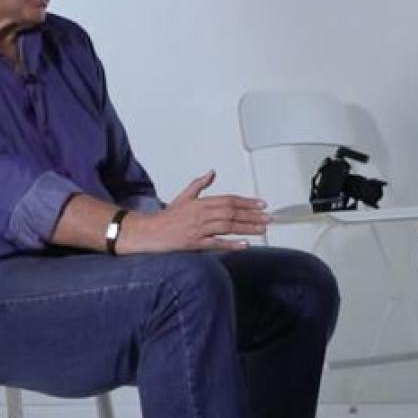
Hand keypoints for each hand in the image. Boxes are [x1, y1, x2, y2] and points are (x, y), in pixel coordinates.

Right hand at [118, 171, 269, 252]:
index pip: (229, 200)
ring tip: (262, 229)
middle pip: (231, 213)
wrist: (148, 232)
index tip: (262, 204)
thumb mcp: (184, 197)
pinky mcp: (194, 243)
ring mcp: (198, 229)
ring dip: (246, 228)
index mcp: (201, 203)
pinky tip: (244, 245)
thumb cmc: (167, 217)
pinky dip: (230, 244)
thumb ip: (200, 184)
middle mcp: (201, 214)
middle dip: (252, 215)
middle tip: (269, 218)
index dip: (247, 202)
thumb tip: (212, 172)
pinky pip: (215, 244)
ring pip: (227, 227)